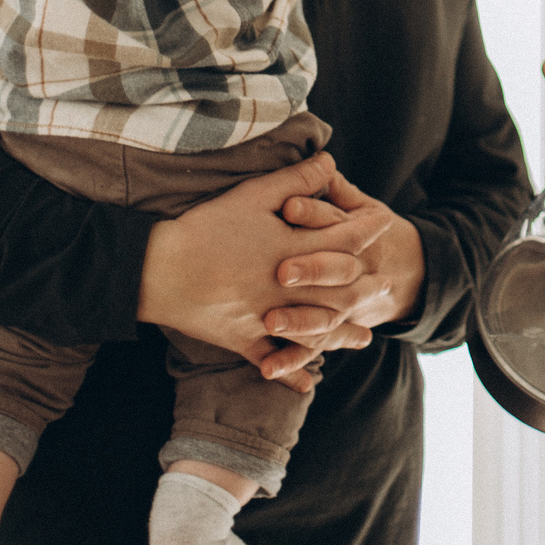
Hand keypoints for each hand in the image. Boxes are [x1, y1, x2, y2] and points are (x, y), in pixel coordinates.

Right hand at [135, 154, 408, 388]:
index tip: (384, 224)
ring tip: (364, 338)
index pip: (345, 240)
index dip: (367, 230)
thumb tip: (330, 159)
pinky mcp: (243, 340)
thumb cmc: (205, 228)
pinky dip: (292, 372)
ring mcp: (268, 318)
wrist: (158, 271)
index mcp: (294, 250)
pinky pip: (273, 360)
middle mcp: (289, 289)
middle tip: (386, 286)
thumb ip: (296, 179)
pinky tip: (308, 386)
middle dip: (365, 286)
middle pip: (340, 290)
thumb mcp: (253, 196)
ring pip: (316, 330)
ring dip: (342, 334)